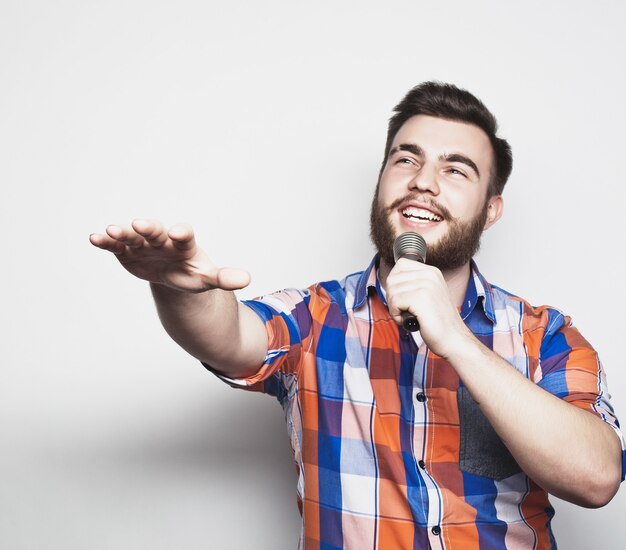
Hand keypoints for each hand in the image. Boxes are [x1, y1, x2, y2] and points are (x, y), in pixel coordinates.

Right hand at [89, 219, 249, 292]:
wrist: (174, 274)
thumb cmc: (193, 273)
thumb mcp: (208, 278)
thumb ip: (224, 277)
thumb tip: (246, 280)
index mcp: (185, 245)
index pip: (185, 236)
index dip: (182, 234)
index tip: (180, 232)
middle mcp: (163, 240)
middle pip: (156, 232)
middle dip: (149, 228)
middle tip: (141, 224)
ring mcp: (144, 244)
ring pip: (133, 236)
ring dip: (123, 233)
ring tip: (110, 231)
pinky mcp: (128, 251)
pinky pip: (116, 245)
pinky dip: (106, 241)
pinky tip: (94, 238)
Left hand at [385, 258, 470, 357]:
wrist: (452, 338)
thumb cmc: (437, 321)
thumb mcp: (428, 295)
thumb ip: (413, 284)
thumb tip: (391, 282)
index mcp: (432, 271)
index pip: (400, 265)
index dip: (395, 283)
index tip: (403, 298)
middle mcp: (429, 274)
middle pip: (392, 278)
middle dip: (392, 297)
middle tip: (404, 310)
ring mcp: (426, 285)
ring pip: (391, 291)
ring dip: (394, 308)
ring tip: (409, 316)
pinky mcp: (420, 298)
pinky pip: (394, 302)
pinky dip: (396, 315)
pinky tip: (409, 320)